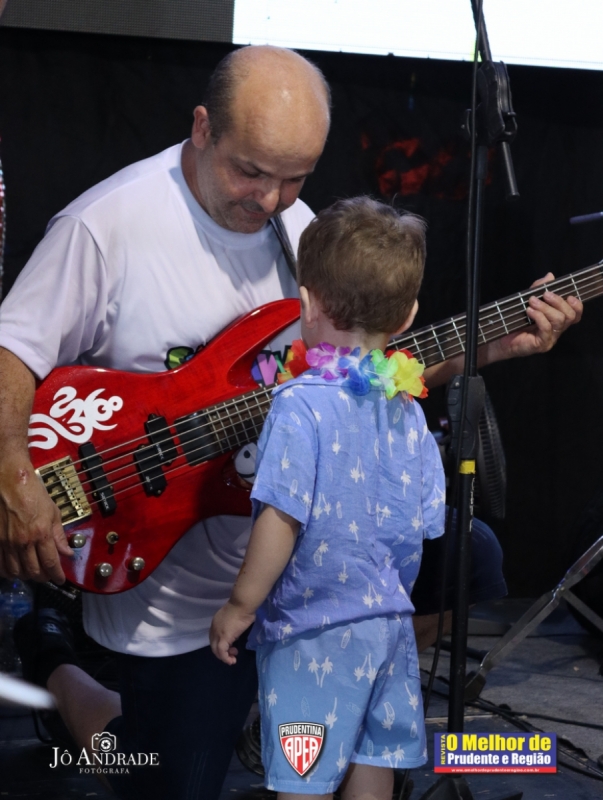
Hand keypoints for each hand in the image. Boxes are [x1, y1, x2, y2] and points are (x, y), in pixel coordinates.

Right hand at [0, 456, 72, 582]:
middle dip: (43, 577)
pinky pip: (0, 564)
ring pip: (16, 571)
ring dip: (26, 576)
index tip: (60, 579)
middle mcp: (23, 541)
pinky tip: (14, 569)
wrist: (10, 480)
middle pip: (33, 571)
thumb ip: (59, 535)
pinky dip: (8, 571)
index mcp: (41, 533)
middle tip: (48, 575)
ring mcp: (7, 542)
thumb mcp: (53, 511)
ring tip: (32, 572)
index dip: (56, 575)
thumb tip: (67, 552)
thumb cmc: (33, 492)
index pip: (50, 563)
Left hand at [210, 602, 255, 664]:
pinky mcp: (223, 638)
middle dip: (222, 653)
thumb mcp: (233, 618)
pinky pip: (222, 652)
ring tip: (233, 657)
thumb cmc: (242, 608)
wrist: (242, 604)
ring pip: (216, 650)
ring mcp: (218, 633)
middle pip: (213, 645)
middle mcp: (214, 629)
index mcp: (215, 623)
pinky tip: (232, 660)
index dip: (221, 645)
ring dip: (224, 657)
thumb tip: (235, 632)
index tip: (231, 647)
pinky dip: (225, 658)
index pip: (214, 638)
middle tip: (233, 653)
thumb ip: (231, 626)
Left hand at [482, 273, 582, 364]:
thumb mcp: (528, 301)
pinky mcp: (541, 344)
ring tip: (532, 301)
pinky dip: (539, 317)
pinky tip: (530, 311)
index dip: (577, 305)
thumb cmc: (515, 321)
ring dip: (546, 307)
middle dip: (558, 302)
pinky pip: (546, 328)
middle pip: (570, 316)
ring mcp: (550, 339)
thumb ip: (539, 289)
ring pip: (559, 320)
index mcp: (557, 321)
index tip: (568, 295)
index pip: (575, 315)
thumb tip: (550, 276)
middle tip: (545, 294)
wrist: (500, 339)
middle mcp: (557, 331)